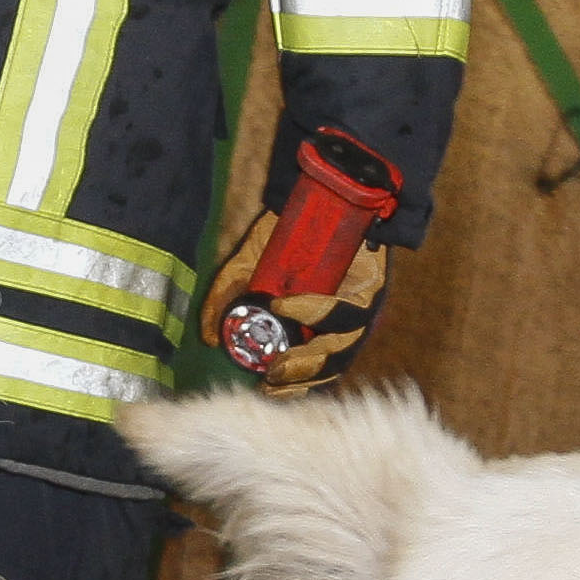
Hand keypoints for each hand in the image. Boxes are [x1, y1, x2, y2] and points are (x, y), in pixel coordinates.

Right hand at [207, 211, 389, 393]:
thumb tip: (207, 337)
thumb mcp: (246, 266)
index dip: (291, 386)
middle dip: (301, 377)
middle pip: (331, 365)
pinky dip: (318, 314)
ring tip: (280, 352)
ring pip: (344, 346)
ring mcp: (359, 306)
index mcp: (314, 324)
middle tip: (271, 376)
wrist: (322, 190)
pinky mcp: (372, 287)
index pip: (310, 369)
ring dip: (311, 357)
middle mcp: (340, 321)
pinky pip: (351, 311)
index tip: (265, 390)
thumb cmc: (286, 233)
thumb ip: (225, 299)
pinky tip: (287, 307)